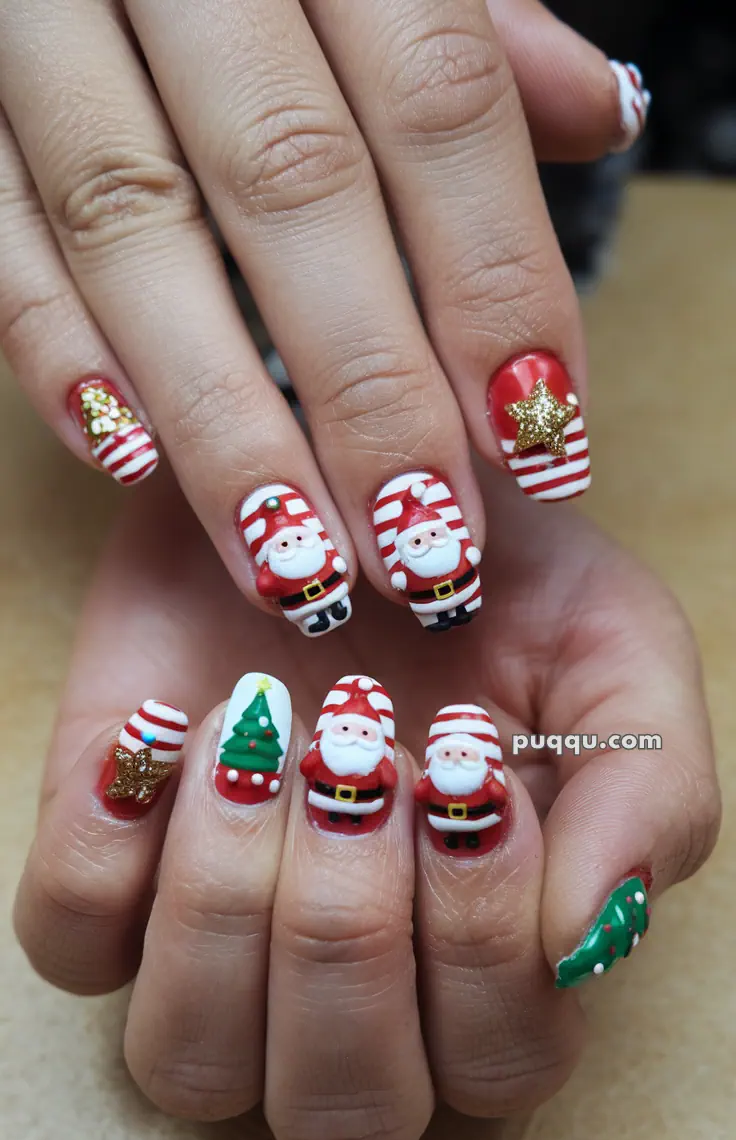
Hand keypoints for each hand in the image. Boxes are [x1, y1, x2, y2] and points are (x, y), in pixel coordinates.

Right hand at [0, 0, 648, 636]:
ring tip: (299, 560)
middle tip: (428, 549)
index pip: (437, 97)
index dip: (495, 277)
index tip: (540, 434)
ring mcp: (40, 22)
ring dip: (223, 417)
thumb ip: (471, 27)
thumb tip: (597, 112)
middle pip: (291, 183)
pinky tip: (127, 461)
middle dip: (369, 389)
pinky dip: (55, 348)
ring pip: (133, 227)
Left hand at [15, 465, 716, 1139]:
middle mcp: (350, 992)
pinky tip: (170, 728)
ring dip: (232, 900)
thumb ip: (650, 799)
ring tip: (264, 735)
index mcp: (489, 965)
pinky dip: (111, 845)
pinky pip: (71, 942)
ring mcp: (214, 947)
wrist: (346, 473)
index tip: (464, 758)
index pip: (497, 1062)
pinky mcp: (105, 872)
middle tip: (360, 760)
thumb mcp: (617, 654)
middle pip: (342, 1113)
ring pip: (190, 1064)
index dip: (483, 933)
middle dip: (351, 933)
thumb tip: (587, 942)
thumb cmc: (498, 582)